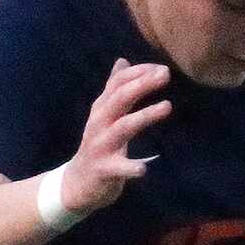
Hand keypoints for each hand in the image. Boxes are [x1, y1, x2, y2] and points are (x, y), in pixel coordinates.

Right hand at [61, 59, 171, 215]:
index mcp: (102, 110)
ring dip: (144, 115)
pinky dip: (131, 167)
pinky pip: (119, 168)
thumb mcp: (105, 115)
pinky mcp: (104, 169)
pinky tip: (144, 169)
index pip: (117, 83)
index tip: (161, 68)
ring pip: (122, 127)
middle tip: (165, 75)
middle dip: (141, 85)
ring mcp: (100, 146)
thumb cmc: (99, 145)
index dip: (138, 72)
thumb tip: (122, 60)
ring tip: (167, 106)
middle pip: (119, 99)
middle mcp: (99, 123)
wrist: (77, 183)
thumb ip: (114, 90)